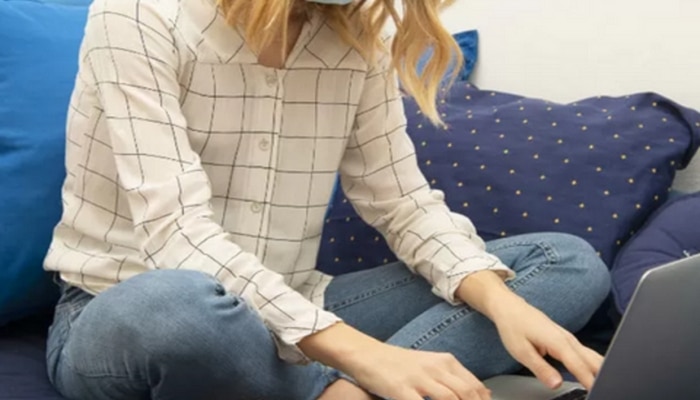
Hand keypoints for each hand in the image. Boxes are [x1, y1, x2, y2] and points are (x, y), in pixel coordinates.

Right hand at [347, 344, 490, 399]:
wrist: (367, 354)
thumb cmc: (399, 363)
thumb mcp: (432, 364)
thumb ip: (457, 378)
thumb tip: (486, 394)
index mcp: (446, 361)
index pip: (476, 388)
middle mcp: (435, 368)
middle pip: (467, 394)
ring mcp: (418, 378)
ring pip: (450, 399)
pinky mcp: (401, 389)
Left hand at [492, 300, 602, 389]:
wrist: (509, 307)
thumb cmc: (513, 326)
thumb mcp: (521, 351)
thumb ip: (541, 369)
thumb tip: (557, 384)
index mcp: (558, 342)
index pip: (580, 366)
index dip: (591, 382)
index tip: (600, 393)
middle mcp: (568, 339)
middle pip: (593, 360)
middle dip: (603, 376)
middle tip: (606, 391)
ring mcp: (569, 338)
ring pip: (592, 356)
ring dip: (601, 371)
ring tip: (606, 386)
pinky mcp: (566, 340)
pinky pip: (585, 354)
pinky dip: (593, 366)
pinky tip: (597, 376)